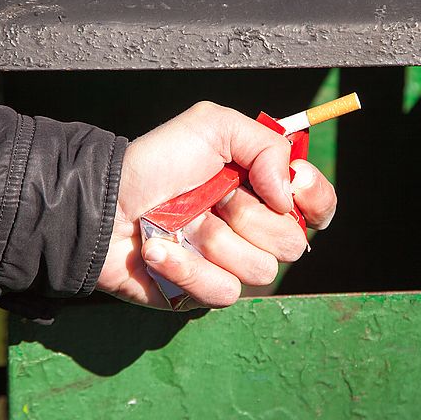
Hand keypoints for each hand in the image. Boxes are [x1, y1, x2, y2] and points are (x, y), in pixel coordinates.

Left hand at [96, 101, 337, 309]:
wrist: (103, 202)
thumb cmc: (154, 163)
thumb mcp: (211, 126)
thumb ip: (266, 144)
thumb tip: (289, 195)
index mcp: (261, 191)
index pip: (317, 206)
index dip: (314, 199)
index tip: (292, 185)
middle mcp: (251, 230)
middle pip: (293, 243)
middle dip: (250, 216)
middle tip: (214, 198)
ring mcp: (228, 264)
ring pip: (260, 269)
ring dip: (214, 240)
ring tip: (181, 223)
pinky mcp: (202, 293)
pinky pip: (222, 292)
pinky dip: (186, 267)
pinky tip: (160, 248)